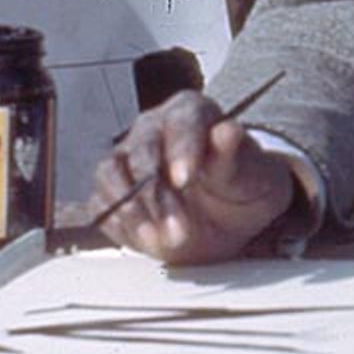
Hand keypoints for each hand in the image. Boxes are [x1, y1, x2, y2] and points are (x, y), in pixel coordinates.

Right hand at [91, 91, 299, 265]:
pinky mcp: (112, 194)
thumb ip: (234, 154)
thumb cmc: (242, 186)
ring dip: (133, 212)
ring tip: (162, 240)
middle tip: (180, 229)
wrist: (231, 217)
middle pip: (141, 152)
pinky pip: (101, 204)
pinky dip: (118, 223)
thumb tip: (228, 131)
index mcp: (190, 113)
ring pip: (111, 175)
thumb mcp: (251, 173)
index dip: (181, 150)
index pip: (180, 123)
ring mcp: (127, 160)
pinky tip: (144, 239)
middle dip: (158, 194)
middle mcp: (152, 130)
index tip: (185, 180)